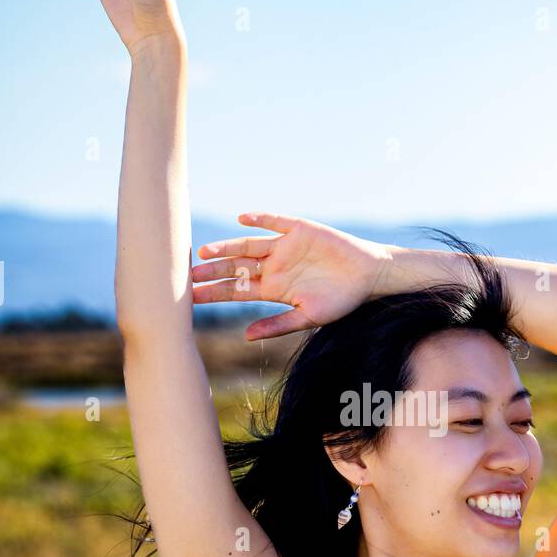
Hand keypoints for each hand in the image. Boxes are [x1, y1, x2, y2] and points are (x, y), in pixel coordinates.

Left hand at [191, 214, 392, 340]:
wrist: (368, 276)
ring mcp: (284, 247)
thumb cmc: (341, 301)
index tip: (190, 298)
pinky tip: (242, 219)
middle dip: (213, 271)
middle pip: (236, 267)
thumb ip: (277, 326)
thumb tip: (246, 337)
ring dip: (228, 247)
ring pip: (248, 245)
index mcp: (273, 289)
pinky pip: (275, 222)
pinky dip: (260, 218)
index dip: (213, 293)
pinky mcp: (299, 229)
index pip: (236, 290)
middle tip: (188, 274)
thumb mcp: (307, 318)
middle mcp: (274, 266)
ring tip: (206, 251)